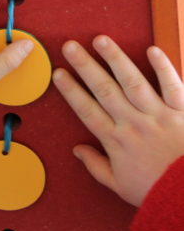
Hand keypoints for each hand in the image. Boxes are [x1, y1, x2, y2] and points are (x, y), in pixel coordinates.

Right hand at [53, 35, 183, 205]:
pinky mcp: (181, 111)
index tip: (58, 74)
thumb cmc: (154, 190)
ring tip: (101, 40)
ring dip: (115, 59)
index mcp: (115, 140)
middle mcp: (133, 123)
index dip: (71, 90)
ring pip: (132, 82)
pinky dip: (163, 67)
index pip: (86, 109)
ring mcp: (157, 115)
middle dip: (85, 66)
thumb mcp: (118, 184)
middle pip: (104, 89)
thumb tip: (77, 149)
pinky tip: (152, 50)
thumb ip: (95, 165)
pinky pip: (172, 85)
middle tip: (71, 46)